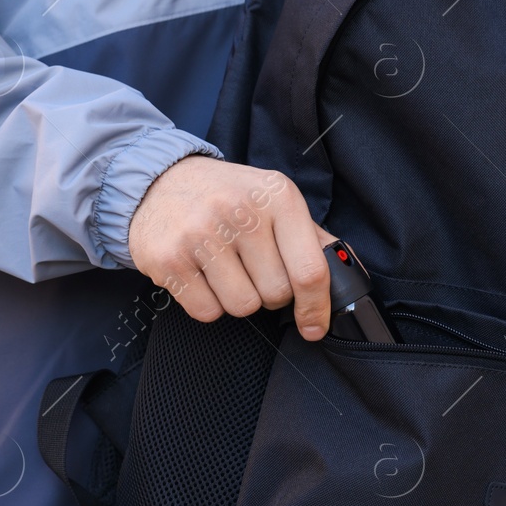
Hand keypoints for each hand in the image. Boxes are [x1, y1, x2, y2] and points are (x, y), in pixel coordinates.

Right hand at [128, 156, 333, 339]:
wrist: (158, 179)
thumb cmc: (228, 196)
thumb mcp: (274, 200)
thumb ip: (311, 238)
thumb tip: (346, 277)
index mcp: (278, 196)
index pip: (310, 269)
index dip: (316, 307)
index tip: (314, 326)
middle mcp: (240, 211)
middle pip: (276, 293)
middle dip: (269, 293)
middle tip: (252, 269)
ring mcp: (201, 234)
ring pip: (243, 306)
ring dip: (238, 299)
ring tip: (225, 269)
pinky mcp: (168, 258)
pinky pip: (207, 311)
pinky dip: (208, 303)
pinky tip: (201, 274)